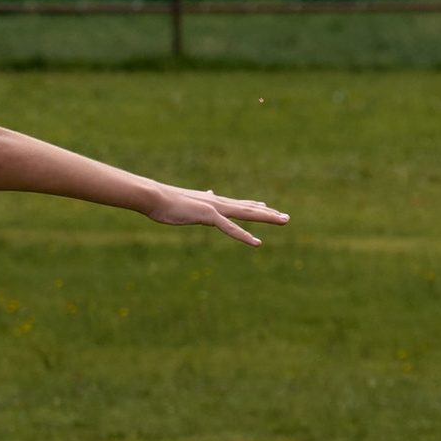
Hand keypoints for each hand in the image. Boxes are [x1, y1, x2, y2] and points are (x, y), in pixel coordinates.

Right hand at [152, 184, 287, 248]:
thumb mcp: (183, 203)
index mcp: (212, 201)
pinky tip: (257, 243)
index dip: (255, 206)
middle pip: (249, 209)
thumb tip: (201, 197)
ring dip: (267, 218)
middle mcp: (218, 202)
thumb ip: (196, 202)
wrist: (154, 197)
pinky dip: (244, 236)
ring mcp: (215, 208)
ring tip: (284, 221)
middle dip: (269, 214)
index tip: (267, 206)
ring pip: (247, 214)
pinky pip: (231, 229)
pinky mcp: (209, 216)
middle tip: (286, 218)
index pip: (239, 204)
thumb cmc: (165, 202)